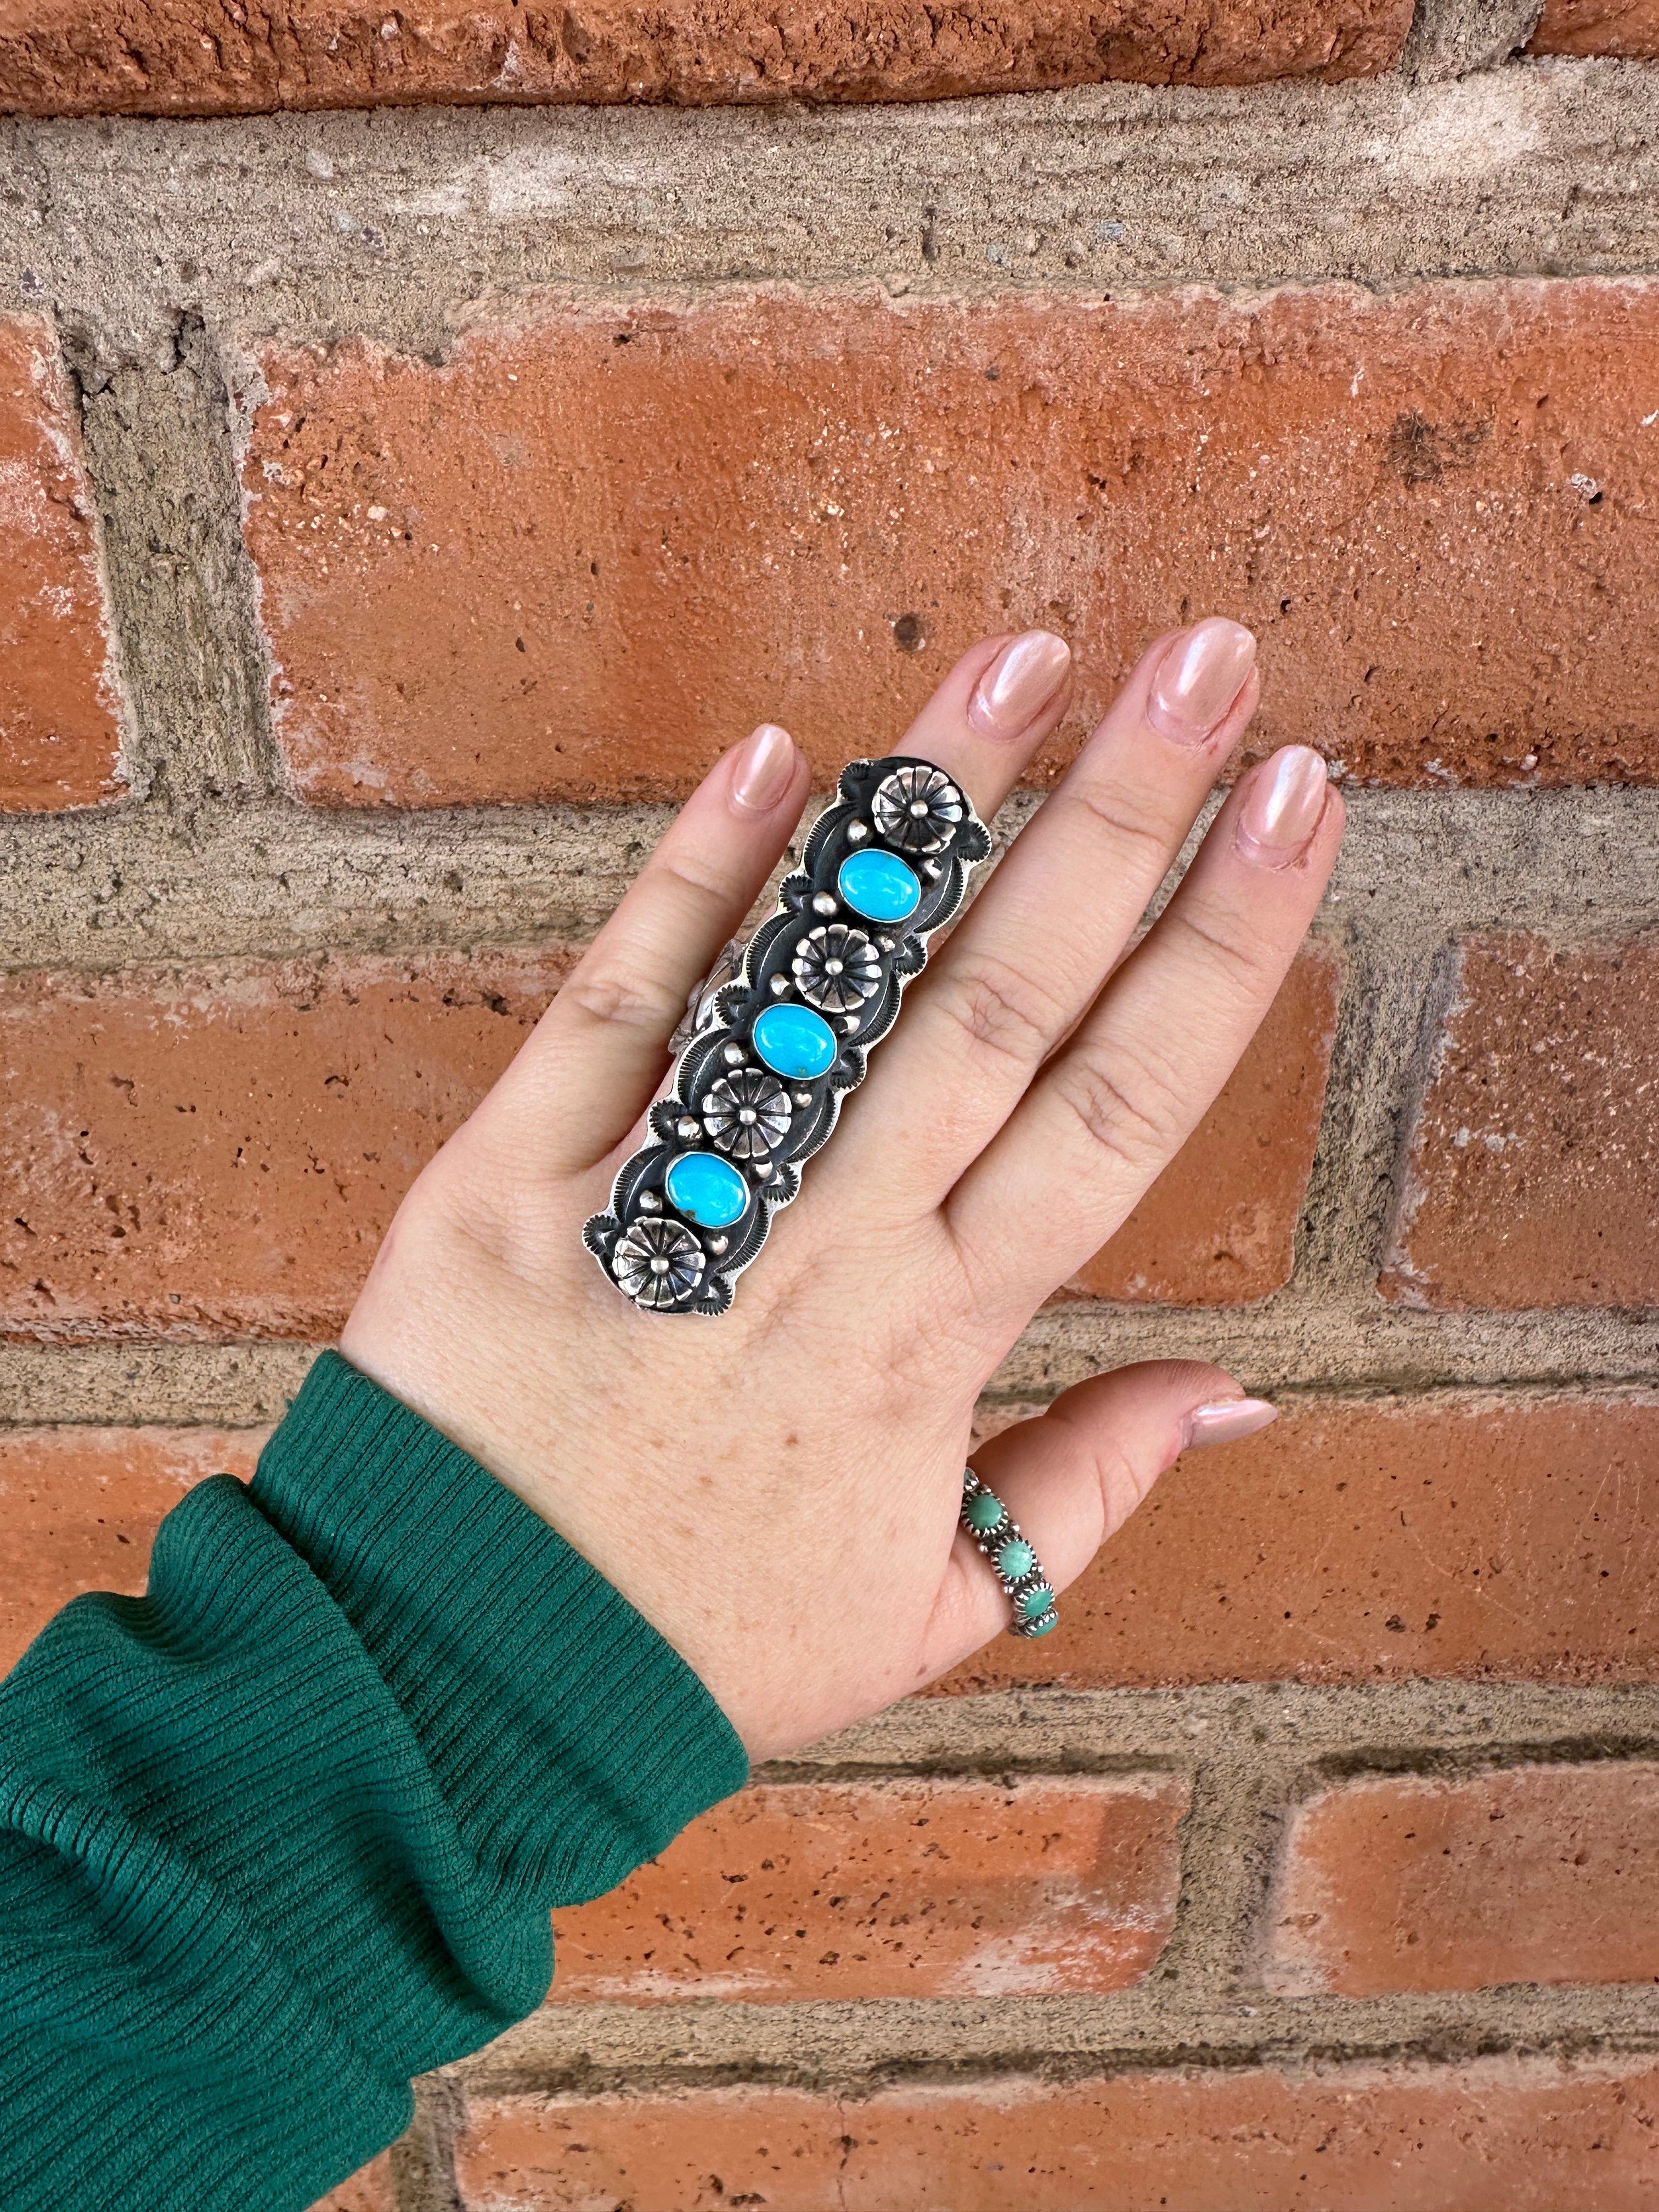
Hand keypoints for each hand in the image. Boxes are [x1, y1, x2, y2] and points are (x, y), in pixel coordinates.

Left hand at [341, 620, 1341, 1758]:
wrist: (454, 1693)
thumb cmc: (699, 1648)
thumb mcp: (927, 1614)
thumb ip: (1087, 1490)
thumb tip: (1239, 1397)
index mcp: (934, 1343)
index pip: (1118, 1110)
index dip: (1219, 949)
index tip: (1297, 810)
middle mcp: (822, 1250)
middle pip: (1000, 1002)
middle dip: (1121, 818)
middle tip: (1208, 661)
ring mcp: (667, 1203)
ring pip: (825, 977)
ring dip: (930, 809)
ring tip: (1023, 655)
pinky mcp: (510, 1180)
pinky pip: (614, 1011)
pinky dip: (691, 885)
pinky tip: (775, 759)